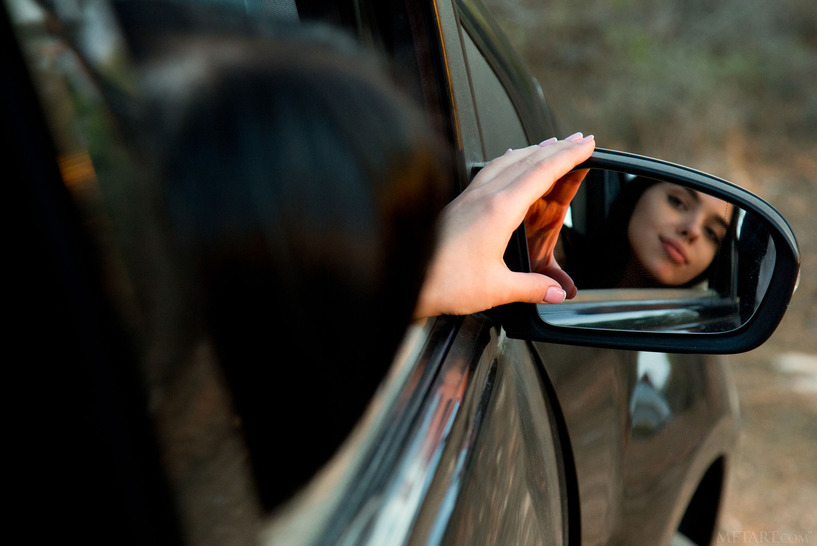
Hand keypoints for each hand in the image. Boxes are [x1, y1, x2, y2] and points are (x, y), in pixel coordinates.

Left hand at [414, 132, 594, 317]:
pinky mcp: (457, 205)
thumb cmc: (442, 282)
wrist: (403, 279)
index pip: (542, 172)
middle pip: (527, 159)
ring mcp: (468, 197)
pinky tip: (507, 166)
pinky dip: (508, 162)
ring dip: (531, 151)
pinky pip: (489, 171)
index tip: (587, 144)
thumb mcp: (496, 289)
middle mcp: (483, 196)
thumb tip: (557, 292)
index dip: (569, 156)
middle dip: (557, 147)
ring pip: (506, 161)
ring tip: (549, 146)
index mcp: (499, 210)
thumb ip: (532, 288)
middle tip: (578, 139)